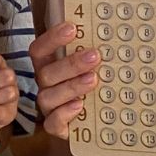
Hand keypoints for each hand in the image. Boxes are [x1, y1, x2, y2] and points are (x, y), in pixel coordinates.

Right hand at [30, 22, 99, 138]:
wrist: (99, 122)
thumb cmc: (93, 87)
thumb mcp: (93, 67)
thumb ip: (92, 52)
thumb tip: (114, 30)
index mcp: (49, 66)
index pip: (40, 50)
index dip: (52, 39)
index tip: (72, 28)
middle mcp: (46, 85)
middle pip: (46, 73)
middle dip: (70, 64)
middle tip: (95, 56)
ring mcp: (50, 107)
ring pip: (48, 97)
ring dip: (71, 86)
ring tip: (93, 80)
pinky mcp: (56, 127)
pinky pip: (52, 123)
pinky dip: (64, 114)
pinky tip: (80, 106)